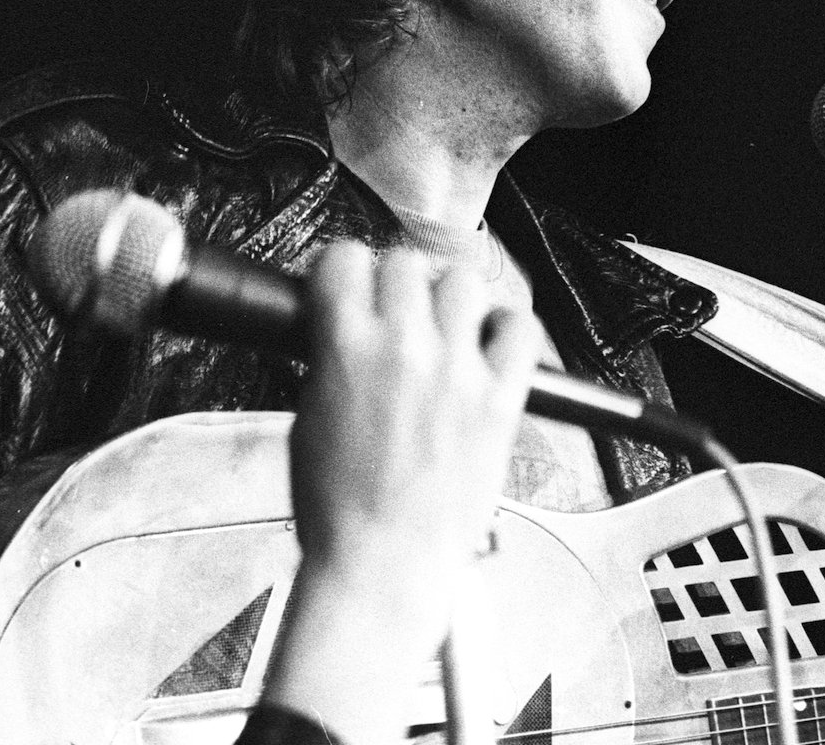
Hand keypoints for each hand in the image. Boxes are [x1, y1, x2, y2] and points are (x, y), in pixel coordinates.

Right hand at [261, 242, 536, 744]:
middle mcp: (405, 350)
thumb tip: (344, 329)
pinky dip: (505, 329)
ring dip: (449, 298)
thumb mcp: (306, 420)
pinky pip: (519, 329)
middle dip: (396, 283)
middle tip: (397, 313)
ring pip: (463, 281)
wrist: (382, 563)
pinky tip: (487, 348)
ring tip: (443, 328)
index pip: (346, 260)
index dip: (346, 271)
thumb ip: (330, 362)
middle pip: (407, 263)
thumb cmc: (338, 509)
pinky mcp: (500, 399)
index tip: (350, 286)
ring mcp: (458, 372)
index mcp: (346, 352)